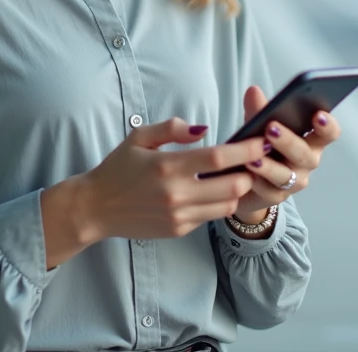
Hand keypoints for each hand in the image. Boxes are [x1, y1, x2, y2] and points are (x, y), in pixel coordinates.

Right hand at [76, 118, 266, 242]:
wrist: (96, 207)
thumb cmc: (118, 168)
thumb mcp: (139, 138)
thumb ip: (172, 128)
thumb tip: (203, 130)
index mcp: (168, 166)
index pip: (219, 158)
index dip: (246, 149)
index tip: (261, 140)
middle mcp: (177, 193)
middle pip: (233, 185)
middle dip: (249, 172)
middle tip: (252, 160)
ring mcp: (179, 215)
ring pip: (227, 205)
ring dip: (237, 190)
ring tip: (236, 175)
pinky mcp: (179, 229)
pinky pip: (210, 217)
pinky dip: (218, 203)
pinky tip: (213, 191)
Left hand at [233, 85, 340, 221]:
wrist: (248, 179)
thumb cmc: (261, 145)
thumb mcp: (259, 124)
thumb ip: (259, 110)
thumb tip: (253, 91)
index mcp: (311, 139)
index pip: (329, 133)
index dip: (327, 125)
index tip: (318, 115)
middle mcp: (307, 161)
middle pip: (305, 153)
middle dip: (288, 141)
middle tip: (271, 128)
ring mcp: (294, 181)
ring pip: (286, 175)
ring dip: (270, 165)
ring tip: (253, 157)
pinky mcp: (277, 196)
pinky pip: (269, 191)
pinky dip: (257, 181)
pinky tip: (246, 174)